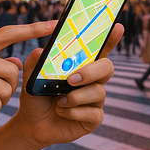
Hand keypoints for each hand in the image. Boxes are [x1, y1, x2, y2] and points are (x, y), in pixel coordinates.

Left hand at [12, 24, 123, 149]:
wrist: (31, 123)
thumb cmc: (36, 96)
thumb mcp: (31, 76)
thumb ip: (36, 62)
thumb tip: (41, 50)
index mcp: (80, 66)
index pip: (99, 49)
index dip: (110, 39)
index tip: (117, 27)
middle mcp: (92, 80)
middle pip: (107, 68)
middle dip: (91, 71)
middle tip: (71, 79)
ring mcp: (95, 99)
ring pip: (98, 92)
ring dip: (75, 97)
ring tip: (58, 102)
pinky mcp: (93, 118)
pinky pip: (92, 113)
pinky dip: (73, 112)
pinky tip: (61, 112)